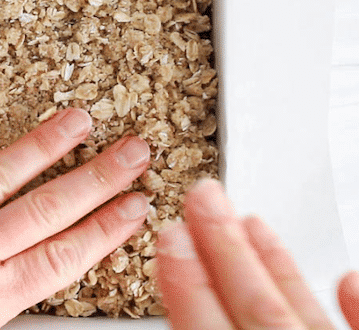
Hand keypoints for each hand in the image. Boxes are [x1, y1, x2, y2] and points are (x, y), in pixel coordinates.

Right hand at [157, 179, 358, 329]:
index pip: (207, 329)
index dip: (187, 281)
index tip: (172, 234)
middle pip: (256, 305)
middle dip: (225, 246)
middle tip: (203, 197)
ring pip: (299, 312)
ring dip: (274, 263)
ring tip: (250, 220)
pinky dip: (356, 306)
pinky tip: (346, 279)